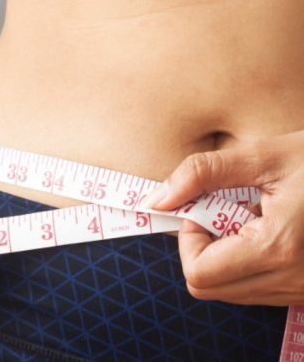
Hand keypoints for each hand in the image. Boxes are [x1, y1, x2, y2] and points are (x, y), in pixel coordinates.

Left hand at [147, 129, 303, 304]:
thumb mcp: (264, 155)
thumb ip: (202, 174)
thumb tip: (157, 198)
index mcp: (278, 248)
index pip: (199, 273)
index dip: (189, 239)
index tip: (204, 208)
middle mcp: (294, 280)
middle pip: (210, 288)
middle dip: (204, 249)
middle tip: (225, 211)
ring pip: (234, 292)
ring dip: (227, 257)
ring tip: (254, 218)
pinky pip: (261, 289)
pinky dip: (251, 263)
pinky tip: (273, 231)